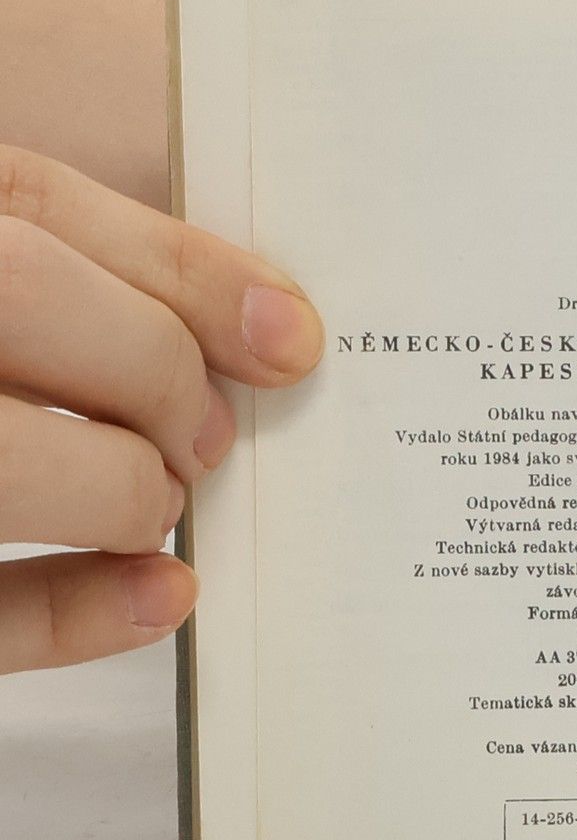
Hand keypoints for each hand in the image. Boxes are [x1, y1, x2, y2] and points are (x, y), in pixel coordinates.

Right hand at [0, 145, 324, 671]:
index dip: (183, 285)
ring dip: (122, 489)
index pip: (30, 226)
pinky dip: (72, 613)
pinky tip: (158, 593)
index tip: (286, 342)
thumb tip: (279, 328)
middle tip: (203, 437)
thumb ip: (114, 260)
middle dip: (156, 381)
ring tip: (150, 500)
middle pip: (17, 310)